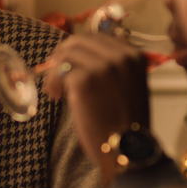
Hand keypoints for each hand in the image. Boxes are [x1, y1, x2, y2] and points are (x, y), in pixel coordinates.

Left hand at [44, 34, 149, 180]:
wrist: (127, 148)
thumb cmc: (123, 121)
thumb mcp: (126, 85)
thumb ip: (109, 66)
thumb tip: (76, 53)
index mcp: (134, 56)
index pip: (96, 38)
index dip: (77, 50)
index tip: (68, 66)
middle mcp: (121, 56)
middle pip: (79, 41)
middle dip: (62, 57)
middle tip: (56, 76)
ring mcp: (104, 66)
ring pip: (66, 53)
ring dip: (55, 72)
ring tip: (56, 92)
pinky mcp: (86, 79)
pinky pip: (60, 71)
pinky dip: (53, 83)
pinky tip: (56, 97)